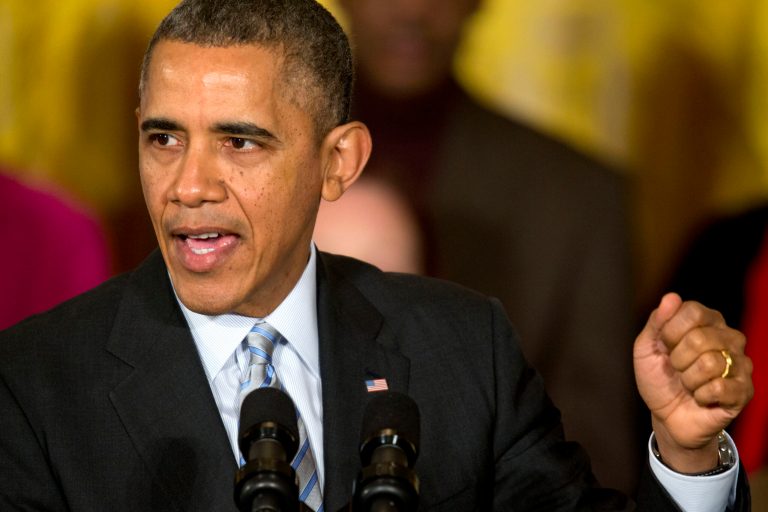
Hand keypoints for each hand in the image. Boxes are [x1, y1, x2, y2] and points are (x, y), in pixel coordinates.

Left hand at [634, 293, 752, 471]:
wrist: (667, 416)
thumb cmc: (658, 378)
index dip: (670, 332)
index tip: (665, 346)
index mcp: (707, 321)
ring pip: (710, 363)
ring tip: (688, 384)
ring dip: (688, 379)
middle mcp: (729, 337)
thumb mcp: (646, 348)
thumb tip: (671, 297)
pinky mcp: (744, 390)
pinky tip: (700, 397)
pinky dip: (700, 396)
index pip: (692, 312)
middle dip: (677, 359)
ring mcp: (740, 364)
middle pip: (700, 338)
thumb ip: (657, 321)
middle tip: (676, 369)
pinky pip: (719, 387)